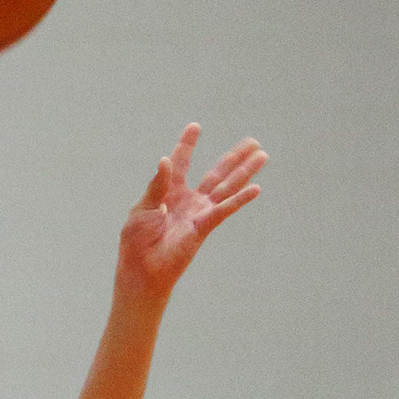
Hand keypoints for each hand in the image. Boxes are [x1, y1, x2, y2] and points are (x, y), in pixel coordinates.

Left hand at [116, 125, 265, 303]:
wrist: (141, 271)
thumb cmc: (136, 243)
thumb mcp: (143, 208)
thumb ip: (157, 184)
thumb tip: (166, 159)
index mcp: (168, 193)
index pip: (180, 163)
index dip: (187, 145)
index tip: (195, 127)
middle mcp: (187, 201)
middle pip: (215, 173)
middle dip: (233, 158)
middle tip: (252, 141)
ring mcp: (198, 213)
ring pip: (226, 187)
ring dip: (244, 171)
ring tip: (262, 155)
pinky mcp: (203, 227)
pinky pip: (224, 210)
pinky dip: (239, 199)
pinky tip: (256, 189)